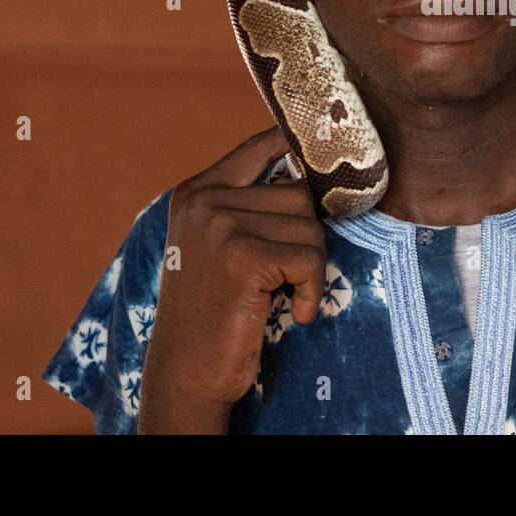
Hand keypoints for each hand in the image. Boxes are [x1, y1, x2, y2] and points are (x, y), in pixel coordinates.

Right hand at [137, 128, 322, 433]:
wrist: (188, 371)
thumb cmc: (215, 309)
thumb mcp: (218, 243)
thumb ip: (249, 203)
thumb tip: (312, 167)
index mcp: (197, 190)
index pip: (263, 144)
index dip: (302, 152)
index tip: (326, 167)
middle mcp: (204, 200)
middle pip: (299, 192)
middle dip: (307, 235)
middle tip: (287, 273)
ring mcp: (220, 226)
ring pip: (310, 226)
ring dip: (309, 266)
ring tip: (283, 293)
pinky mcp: (242, 257)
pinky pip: (310, 259)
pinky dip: (311, 291)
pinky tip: (293, 310)